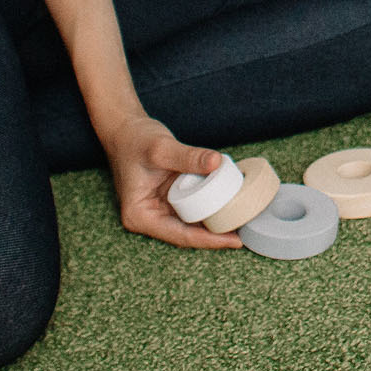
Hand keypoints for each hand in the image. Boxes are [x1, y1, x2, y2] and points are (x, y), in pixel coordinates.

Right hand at [101, 112, 243, 250]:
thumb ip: (189, 157)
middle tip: (245, 233)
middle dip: (215, 235)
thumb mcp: (161, 148)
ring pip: (191, 222)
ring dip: (214, 221)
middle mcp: (149, 217)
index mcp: (140, 215)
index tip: (233, 241)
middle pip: (187, 234)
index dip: (209, 241)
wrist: (125, 128)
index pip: (180, 236)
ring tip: (242, 221)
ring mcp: (159, 208)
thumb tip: (217, 163)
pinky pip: (192, 206)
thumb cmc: (134, 139)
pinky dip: (209, 205)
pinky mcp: (169, 198)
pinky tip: (228, 203)